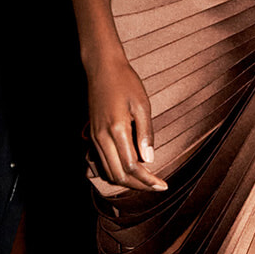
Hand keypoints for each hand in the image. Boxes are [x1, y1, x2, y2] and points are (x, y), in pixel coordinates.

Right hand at [86, 52, 166, 190]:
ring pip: (108, 171)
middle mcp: (101, 137)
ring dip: (127, 181)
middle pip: (118, 175)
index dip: (148, 180)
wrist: (102, 67)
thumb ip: (146, 134)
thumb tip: (149, 160)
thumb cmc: (125, 82)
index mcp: (116, 130)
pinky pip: (102, 162)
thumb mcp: (142, 105)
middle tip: (156, 186)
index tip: (163, 185)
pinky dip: (116, 171)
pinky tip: (130, 170)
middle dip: (138, 186)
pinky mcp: (92, 135)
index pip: (132, 167)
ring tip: (146, 180)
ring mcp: (94, 137)